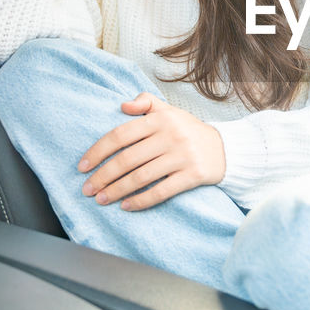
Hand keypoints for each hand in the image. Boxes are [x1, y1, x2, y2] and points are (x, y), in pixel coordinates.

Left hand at [78, 93, 226, 210]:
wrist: (226, 149)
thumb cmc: (190, 131)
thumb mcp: (170, 111)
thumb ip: (146, 102)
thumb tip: (123, 105)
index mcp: (160, 119)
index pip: (120, 135)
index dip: (98, 151)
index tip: (82, 166)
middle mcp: (170, 136)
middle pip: (127, 159)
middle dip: (103, 176)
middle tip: (87, 190)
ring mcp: (182, 156)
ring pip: (141, 177)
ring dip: (116, 191)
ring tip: (101, 199)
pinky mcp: (192, 175)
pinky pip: (161, 191)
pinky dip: (141, 201)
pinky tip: (126, 206)